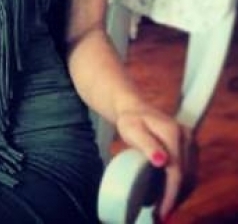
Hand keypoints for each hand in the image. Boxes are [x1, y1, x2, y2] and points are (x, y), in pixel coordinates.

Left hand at [115, 103, 186, 220]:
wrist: (135, 108)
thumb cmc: (131, 120)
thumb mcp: (132, 130)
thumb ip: (146, 144)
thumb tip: (162, 161)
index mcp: (173, 132)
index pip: (177, 170)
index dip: (170, 194)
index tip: (161, 210)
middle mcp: (187, 136)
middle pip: (187, 176)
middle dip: (175, 198)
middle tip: (160, 213)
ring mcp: (191, 141)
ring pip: (191, 176)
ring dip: (180, 194)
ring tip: (164, 207)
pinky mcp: (190, 146)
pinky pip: (190, 171)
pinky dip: (182, 186)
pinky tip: (171, 194)